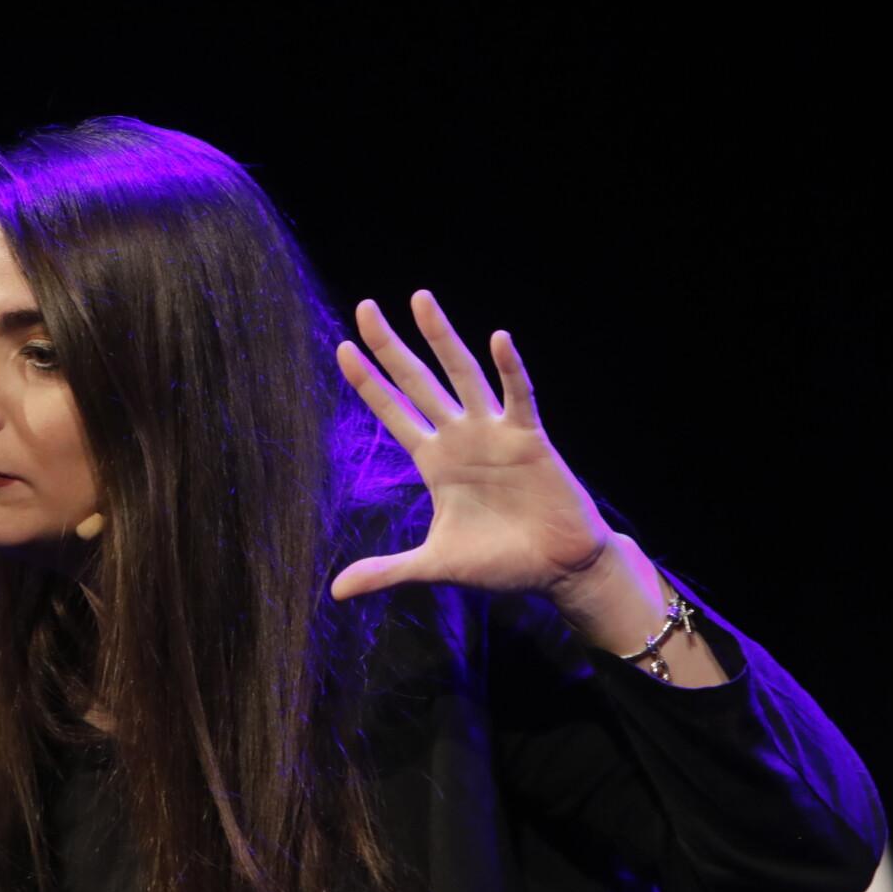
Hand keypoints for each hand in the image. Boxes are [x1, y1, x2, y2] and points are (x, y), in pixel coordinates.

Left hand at [331, 290, 615, 601]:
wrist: (557, 569)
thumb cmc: (500, 562)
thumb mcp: (435, 564)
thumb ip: (386, 570)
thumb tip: (334, 592)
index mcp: (434, 460)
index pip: (394, 412)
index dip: (368, 382)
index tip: (341, 348)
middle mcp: (460, 437)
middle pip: (418, 381)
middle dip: (391, 346)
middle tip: (365, 306)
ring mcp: (494, 433)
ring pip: (463, 375)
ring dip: (442, 338)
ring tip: (420, 299)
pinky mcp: (530, 439)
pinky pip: (519, 397)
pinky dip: (510, 369)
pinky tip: (498, 339)